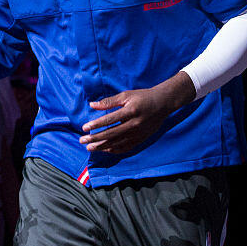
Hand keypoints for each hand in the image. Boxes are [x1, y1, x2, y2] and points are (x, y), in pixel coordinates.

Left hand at [79, 72, 195, 153]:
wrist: (163, 103)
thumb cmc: (142, 97)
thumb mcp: (126, 95)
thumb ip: (108, 102)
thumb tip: (92, 105)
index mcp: (130, 111)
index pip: (109, 120)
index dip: (96, 125)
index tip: (84, 128)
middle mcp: (135, 124)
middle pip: (111, 134)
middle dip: (95, 138)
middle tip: (82, 141)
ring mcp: (139, 133)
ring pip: (118, 143)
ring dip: (102, 146)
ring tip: (90, 147)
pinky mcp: (142, 138)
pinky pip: (127, 147)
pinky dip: (116, 149)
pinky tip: (106, 150)